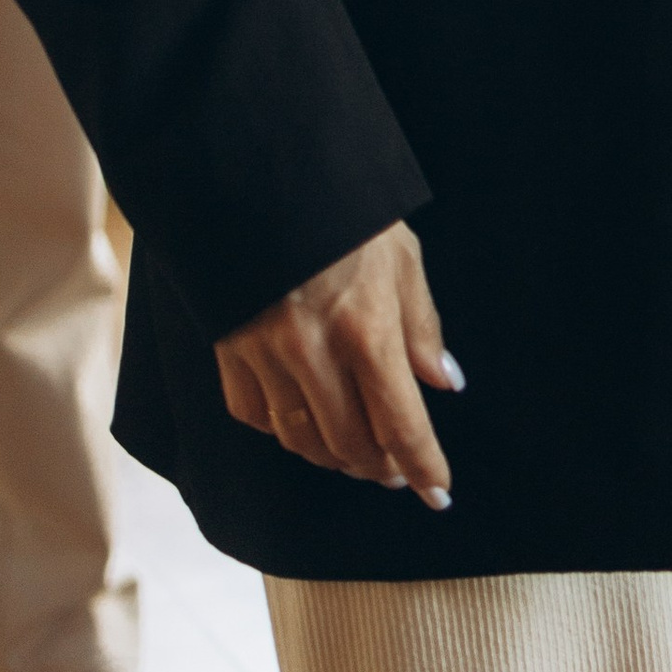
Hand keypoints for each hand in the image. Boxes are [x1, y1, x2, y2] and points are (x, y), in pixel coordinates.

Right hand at [216, 222, 460, 504]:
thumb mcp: (401, 257)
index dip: (424, 467)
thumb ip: (422, 326)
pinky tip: (304, 426)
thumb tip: (444, 381)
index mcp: (366, 330)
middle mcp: (313, 353)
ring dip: (334, 459)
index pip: (402, 425)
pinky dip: (284, 431)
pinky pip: (255, 416)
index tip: (439, 494)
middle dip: (381, 468)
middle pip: (351, 444)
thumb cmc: (343, 212)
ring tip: (358, 459)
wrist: (258, 177)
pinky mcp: (227, 351)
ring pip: (301, 440)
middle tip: (398, 472)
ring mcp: (264, 355)